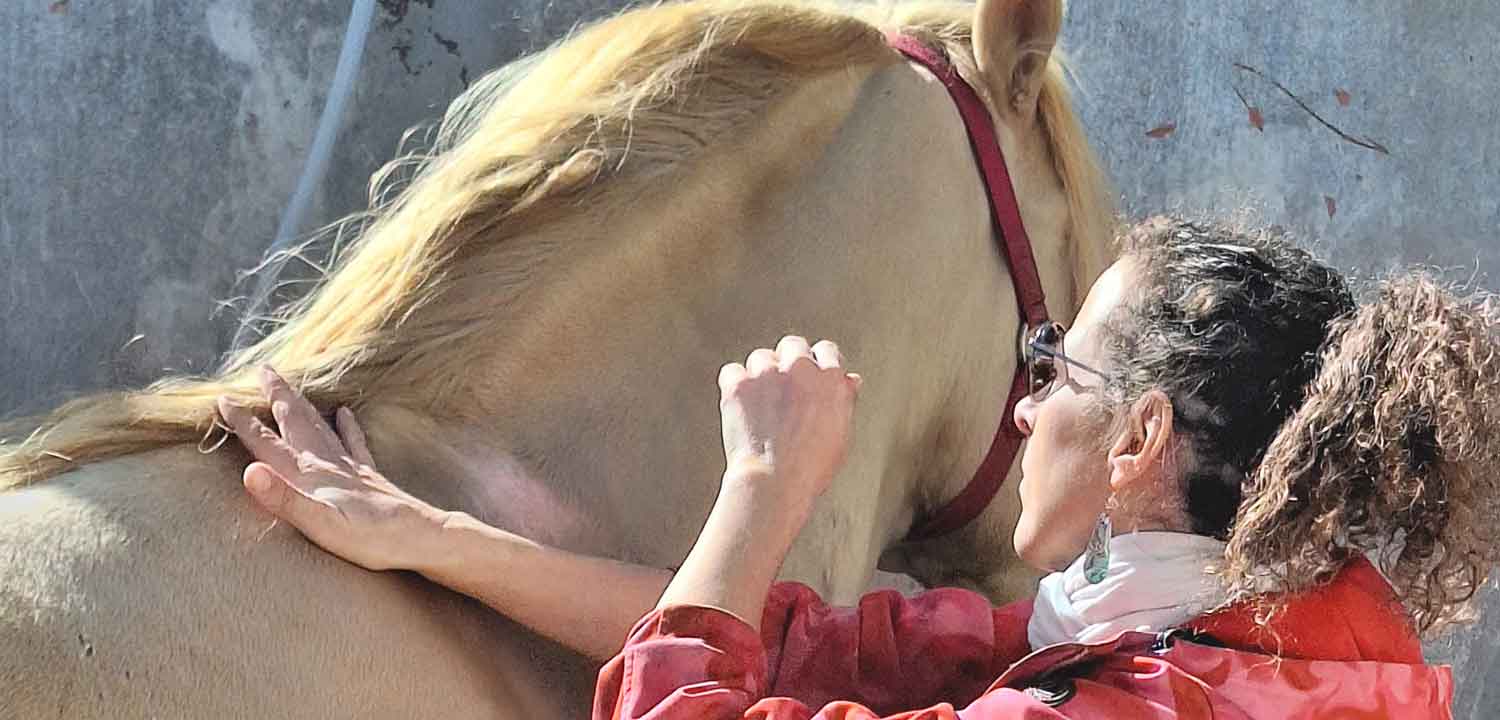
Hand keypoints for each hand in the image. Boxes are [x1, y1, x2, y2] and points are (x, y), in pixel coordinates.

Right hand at [217, 367, 447, 571]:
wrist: (420, 537)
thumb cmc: (370, 539)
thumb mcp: (319, 525)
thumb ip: (283, 499)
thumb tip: (249, 472)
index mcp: (310, 475)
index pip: (268, 443)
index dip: (244, 422)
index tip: (223, 399)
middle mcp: (328, 464)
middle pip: (296, 421)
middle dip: (277, 395)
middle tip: (263, 369)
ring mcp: (351, 467)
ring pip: (320, 425)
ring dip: (302, 404)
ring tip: (290, 387)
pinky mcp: (369, 476)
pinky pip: (354, 441)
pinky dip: (346, 424)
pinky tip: (346, 412)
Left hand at [716, 336, 861, 503]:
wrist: (774, 483)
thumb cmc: (812, 467)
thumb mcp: (841, 434)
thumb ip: (844, 400)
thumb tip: (850, 379)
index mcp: (831, 378)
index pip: (826, 350)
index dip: (817, 364)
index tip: (810, 378)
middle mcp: (801, 369)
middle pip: (792, 345)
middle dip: (788, 361)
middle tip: (783, 389)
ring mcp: (767, 373)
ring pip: (761, 357)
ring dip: (761, 374)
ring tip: (761, 404)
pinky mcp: (739, 383)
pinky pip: (733, 370)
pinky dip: (735, 384)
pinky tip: (741, 404)